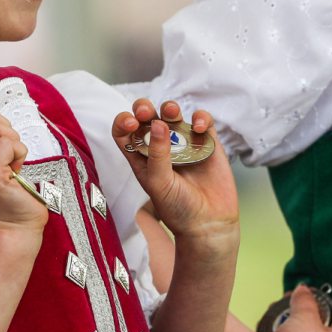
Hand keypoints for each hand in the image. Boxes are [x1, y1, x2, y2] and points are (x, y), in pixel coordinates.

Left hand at [112, 99, 237, 255]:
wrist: (208, 224)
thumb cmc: (178, 209)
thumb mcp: (159, 184)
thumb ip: (157, 155)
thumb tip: (159, 123)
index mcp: (140, 156)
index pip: (124, 131)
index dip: (123, 122)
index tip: (130, 123)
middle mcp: (160, 146)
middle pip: (146, 117)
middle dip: (144, 108)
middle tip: (146, 112)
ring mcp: (183, 142)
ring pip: (173, 114)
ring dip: (169, 107)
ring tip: (171, 112)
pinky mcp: (206, 142)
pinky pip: (202, 121)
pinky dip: (201, 118)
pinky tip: (199, 127)